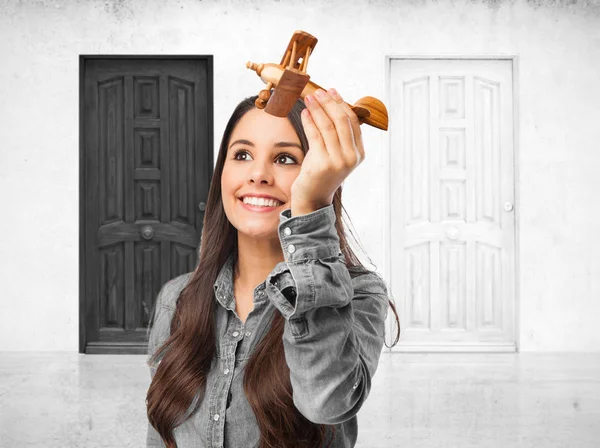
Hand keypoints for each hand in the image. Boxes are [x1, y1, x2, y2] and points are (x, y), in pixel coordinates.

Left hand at [291, 88, 364, 214]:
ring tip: (308, 98)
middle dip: (329, 102)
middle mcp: (351, 157)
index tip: (331, 92)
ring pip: (327, 126)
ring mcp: (338, 161)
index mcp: (359, 153)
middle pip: (341, 121)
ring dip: (317, 109)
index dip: (342, 104)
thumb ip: (339, 135)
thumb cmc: (322, 172)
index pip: (353, 121)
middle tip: (318, 91)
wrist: (313, 198)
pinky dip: (309, 121)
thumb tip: (333, 104)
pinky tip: (305, 113)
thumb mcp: (336, 154)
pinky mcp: (322, 164)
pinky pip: (315, 136)